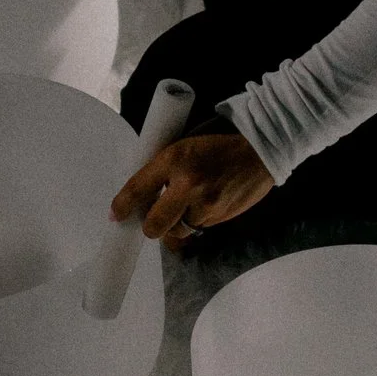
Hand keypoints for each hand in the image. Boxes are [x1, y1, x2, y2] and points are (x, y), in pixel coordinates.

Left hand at [111, 128, 275, 247]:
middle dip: (150, 227)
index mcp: (174, 158)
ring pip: (176, 232)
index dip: (122, 206)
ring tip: (183, 208)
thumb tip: (142, 195)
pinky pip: (198, 228)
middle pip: (154, 225)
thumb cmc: (218, 143)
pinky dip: (196, 221)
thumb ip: (164, 168)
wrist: (261, 150)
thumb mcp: (184, 145)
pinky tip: (204, 205)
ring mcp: (206, 204)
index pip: (138, 188)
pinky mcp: (220, 217)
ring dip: (175, 225)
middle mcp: (188, 184)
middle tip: (151, 219)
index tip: (115, 215)